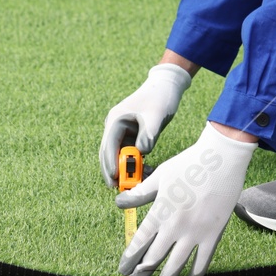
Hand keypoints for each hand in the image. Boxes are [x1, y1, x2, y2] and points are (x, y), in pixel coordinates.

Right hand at [99, 62, 191, 185]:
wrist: (166, 86)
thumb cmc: (160, 97)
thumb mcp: (156, 115)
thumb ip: (148, 134)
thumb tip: (142, 152)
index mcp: (116, 120)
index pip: (109, 145)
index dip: (110, 163)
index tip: (114, 179)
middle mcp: (116, 127)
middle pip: (109, 153)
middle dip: (113, 171)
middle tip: (119, 189)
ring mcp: (123, 132)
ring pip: (119, 156)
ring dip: (126, 169)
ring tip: (136, 183)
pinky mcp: (132, 136)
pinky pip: (129, 154)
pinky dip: (135, 164)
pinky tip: (146, 172)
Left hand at [116, 123, 255, 275]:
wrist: (222, 159)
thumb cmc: (189, 164)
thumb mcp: (161, 176)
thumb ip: (141, 193)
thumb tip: (119, 202)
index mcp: (160, 211)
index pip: (140, 242)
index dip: (129, 258)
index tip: (123, 269)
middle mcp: (176, 226)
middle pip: (155, 257)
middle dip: (142, 272)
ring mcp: (196, 232)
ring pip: (177, 264)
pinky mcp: (214, 233)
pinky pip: (204, 259)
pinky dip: (197, 271)